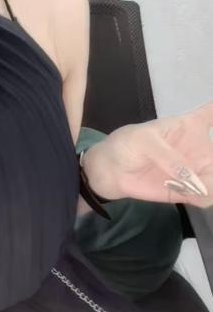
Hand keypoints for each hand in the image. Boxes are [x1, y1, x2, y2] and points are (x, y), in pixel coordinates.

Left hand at [93, 101, 212, 207]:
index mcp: (188, 126)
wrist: (110, 172)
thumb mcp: (143, 141)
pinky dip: (206, 197)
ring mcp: (196, 170)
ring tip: (201, 184)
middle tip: (208, 165)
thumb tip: (193, 179)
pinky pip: (207, 197)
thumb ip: (168, 156)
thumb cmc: (126, 145)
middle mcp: (198, 147)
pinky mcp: (188, 192)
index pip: (212, 113)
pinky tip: (196, 194)